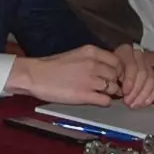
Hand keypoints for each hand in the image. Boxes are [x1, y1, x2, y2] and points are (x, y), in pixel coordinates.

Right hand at [7, 45, 121, 104]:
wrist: (35, 75)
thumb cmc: (52, 66)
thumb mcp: (76, 55)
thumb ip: (93, 59)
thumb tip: (107, 69)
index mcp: (91, 51)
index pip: (118, 61)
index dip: (118, 70)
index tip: (114, 75)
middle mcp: (93, 64)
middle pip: (117, 75)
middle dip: (115, 82)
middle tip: (109, 87)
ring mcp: (90, 80)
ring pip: (114, 88)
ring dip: (111, 93)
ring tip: (102, 93)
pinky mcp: (85, 95)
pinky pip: (106, 100)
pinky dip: (104, 102)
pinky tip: (97, 100)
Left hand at [114, 46, 153, 106]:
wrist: (115, 63)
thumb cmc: (108, 67)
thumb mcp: (107, 68)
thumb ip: (112, 76)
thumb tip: (118, 91)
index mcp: (126, 51)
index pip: (132, 66)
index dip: (129, 81)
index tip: (124, 92)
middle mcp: (140, 56)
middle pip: (143, 74)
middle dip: (136, 91)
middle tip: (128, 102)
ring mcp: (148, 65)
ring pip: (152, 81)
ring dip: (143, 96)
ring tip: (134, 105)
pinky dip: (151, 96)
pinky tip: (143, 103)